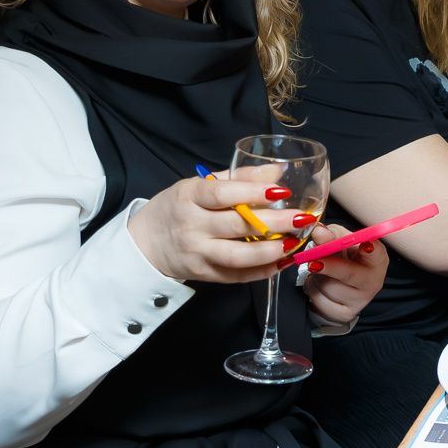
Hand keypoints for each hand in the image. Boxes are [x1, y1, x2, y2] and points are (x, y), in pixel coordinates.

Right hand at [128, 175, 308, 283]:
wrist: (145, 243)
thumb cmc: (178, 208)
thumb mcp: (199, 185)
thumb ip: (238, 178)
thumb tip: (278, 171)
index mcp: (189, 196)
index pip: (222, 193)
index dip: (252, 192)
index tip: (282, 190)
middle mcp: (192, 226)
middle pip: (236, 225)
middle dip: (274, 222)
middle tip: (302, 218)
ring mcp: (197, 253)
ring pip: (237, 256)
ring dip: (270, 252)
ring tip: (294, 243)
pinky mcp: (204, 274)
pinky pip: (236, 276)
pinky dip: (262, 271)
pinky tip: (283, 262)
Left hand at [300, 225, 387, 325]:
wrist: (340, 286)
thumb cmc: (344, 258)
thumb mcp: (340, 241)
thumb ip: (331, 236)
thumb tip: (318, 231)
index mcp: (377, 258)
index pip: (377, 254)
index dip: (372, 249)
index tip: (366, 245)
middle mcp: (374, 281)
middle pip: (351, 274)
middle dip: (330, 266)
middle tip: (313, 261)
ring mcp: (360, 301)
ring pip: (329, 286)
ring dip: (316, 276)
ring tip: (318, 270)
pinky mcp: (343, 314)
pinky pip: (319, 299)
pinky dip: (312, 289)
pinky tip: (319, 284)